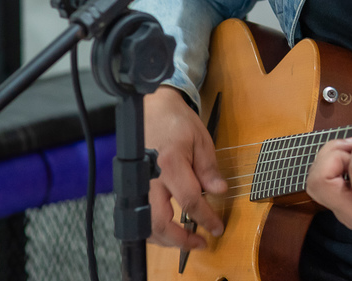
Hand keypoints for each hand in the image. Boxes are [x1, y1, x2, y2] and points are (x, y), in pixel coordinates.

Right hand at [144, 85, 226, 249]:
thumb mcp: (201, 139)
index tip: (217, 228)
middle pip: (160, 221)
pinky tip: (168, 229)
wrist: (151, 108)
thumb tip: (219, 191)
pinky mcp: (132, 186)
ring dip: (165, 239)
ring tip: (185, 240)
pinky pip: (140, 215)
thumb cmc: (177, 121)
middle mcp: (150, 178)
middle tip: (200, 243)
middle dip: (180, 240)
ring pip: (145, 224)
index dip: (206, 218)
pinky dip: (153, 229)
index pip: (189, 201)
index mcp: (170, 163)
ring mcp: (138, 183)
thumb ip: (208, 168)